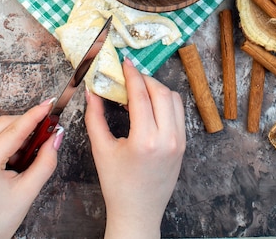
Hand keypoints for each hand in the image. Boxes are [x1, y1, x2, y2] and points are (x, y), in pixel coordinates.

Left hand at [0, 100, 63, 238]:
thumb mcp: (28, 192)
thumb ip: (46, 161)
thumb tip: (56, 137)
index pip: (15, 130)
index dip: (35, 114)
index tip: (50, 104)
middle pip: (5, 124)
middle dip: (28, 123)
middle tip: (49, 128)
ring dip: (19, 132)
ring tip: (32, 150)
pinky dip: (9, 140)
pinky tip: (18, 156)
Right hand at [84, 58, 185, 238]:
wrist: (138, 213)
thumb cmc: (118, 185)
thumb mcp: (101, 150)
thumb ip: (95, 117)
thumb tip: (92, 92)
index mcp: (145, 140)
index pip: (141, 95)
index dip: (132, 75)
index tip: (125, 63)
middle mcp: (167, 139)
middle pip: (160, 92)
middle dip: (145, 79)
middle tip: (130, 76)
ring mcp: (178, 141)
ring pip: (174, 99)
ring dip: (157, 89)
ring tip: (140, 90)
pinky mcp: (183, 144)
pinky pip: (179, 112)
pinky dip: (166, 101)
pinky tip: (151, 104)